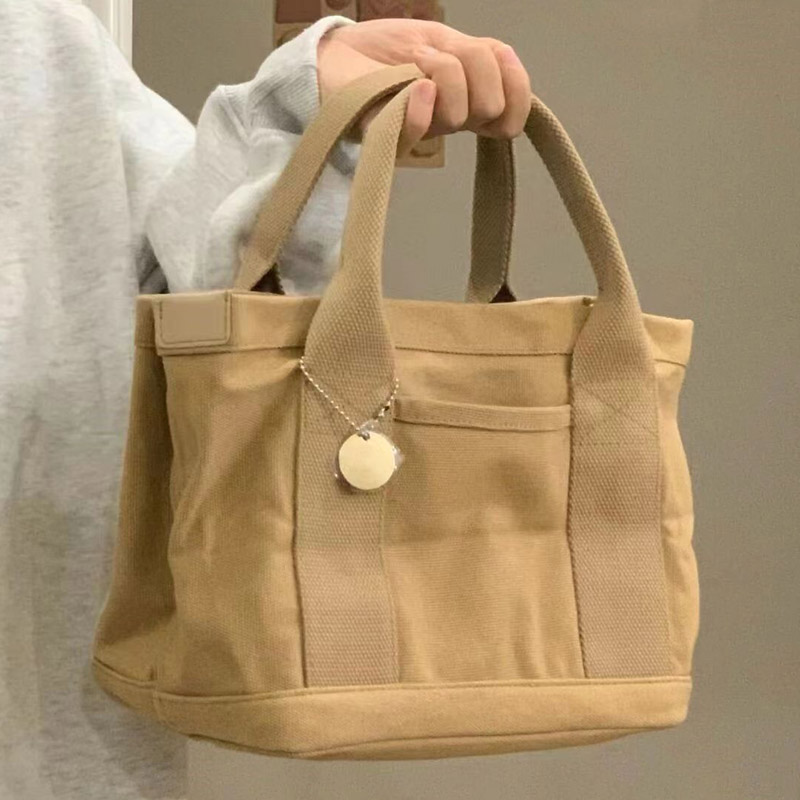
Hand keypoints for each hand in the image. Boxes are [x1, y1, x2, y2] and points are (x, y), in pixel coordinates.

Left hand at [317, 20, 531, 156]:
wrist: (337, 55)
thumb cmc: (389, 49)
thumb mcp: (446, 40)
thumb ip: (481, 56)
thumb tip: (507, 64)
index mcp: (470, 99)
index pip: (514, 106)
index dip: (517, 90)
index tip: (497, 72)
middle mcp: (452, 119)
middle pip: (491, 104)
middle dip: (474, 68)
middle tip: (442, 57)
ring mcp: (423, 130)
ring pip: (460, 112)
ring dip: (443, 71)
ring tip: (417, 64)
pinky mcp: (389, 135)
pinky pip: (421, 126)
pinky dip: (422, 99)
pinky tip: (411, 83)